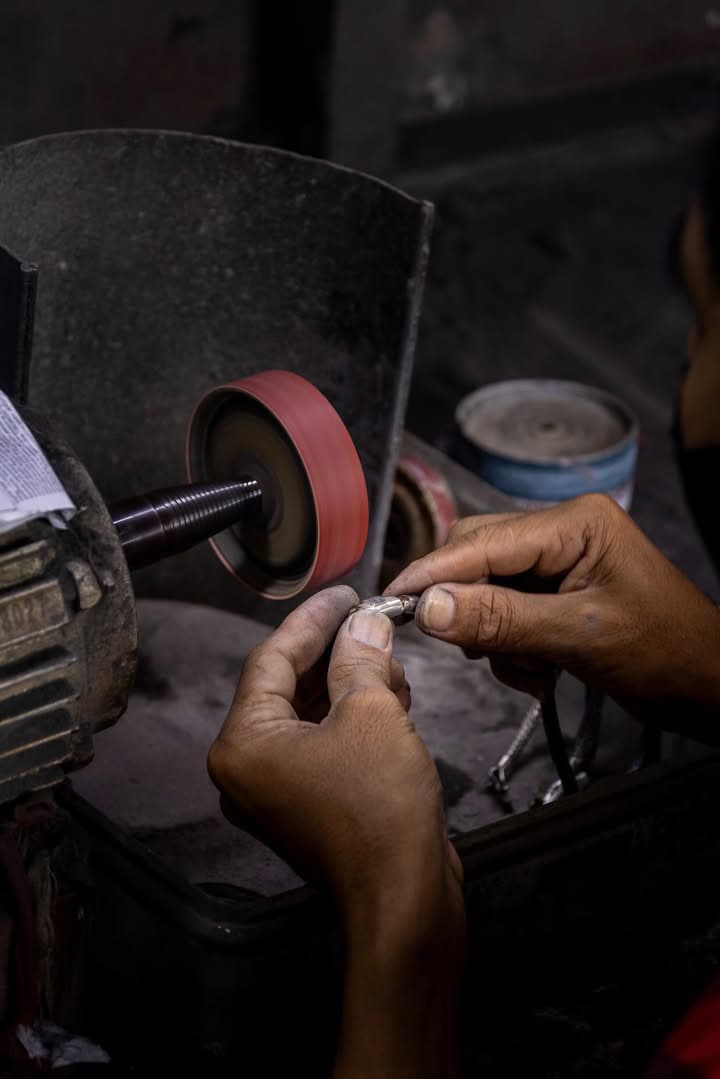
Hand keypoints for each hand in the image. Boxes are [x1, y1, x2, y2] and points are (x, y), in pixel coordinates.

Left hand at [208, 586, 463, 1077]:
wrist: (405, 899)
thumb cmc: (380, 804)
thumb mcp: (372, 713)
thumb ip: (360, 658)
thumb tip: (363, 623)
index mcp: (243, 743)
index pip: (271, 659)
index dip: (312, 619)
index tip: (345, 592)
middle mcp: (248, 767)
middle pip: (288, 686)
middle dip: (336, 652)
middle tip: (374, 623)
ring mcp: (277, 791)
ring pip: (311, 714)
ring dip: (351, 683)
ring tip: (392, 663)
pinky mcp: (310, 805)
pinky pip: (324, 743)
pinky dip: (354, 717)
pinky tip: (391, 699)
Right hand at [387, 494, 719, 730]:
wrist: (709, 687)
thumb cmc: (664, 653)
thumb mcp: (579, 637)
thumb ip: (501, 620)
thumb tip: (429, 609)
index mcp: (575, 523)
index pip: (483, 541)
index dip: (433, 572)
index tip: (390, 602)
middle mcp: (561, 532)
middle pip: (477, 558)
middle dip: (472, 610)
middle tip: (477, 652)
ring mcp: (559, 563)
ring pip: (486, 590)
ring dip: (495, 637)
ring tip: (533, 670)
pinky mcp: (556, 593)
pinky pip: (505, 613)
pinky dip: (511, 649)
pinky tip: (541, 674)